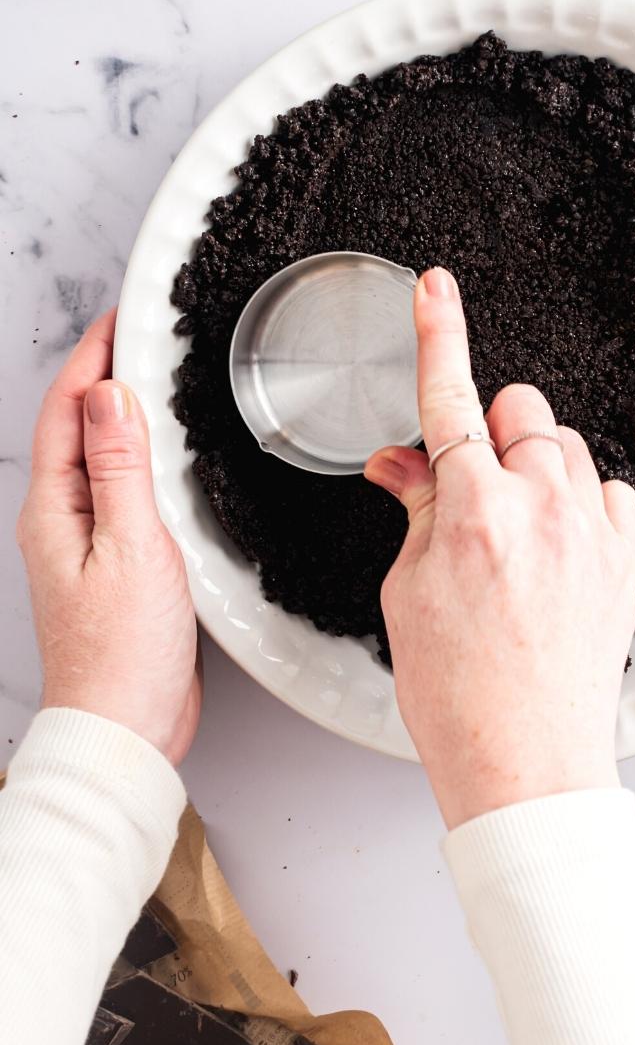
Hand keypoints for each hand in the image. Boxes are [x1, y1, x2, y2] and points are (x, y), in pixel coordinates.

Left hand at [17, 311, 199, 765]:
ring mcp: (85, 542)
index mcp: (55, 509)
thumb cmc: (124, 655)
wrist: (126, 728)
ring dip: (123, 412)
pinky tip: (169, 457)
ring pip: (100, 456)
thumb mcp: (131, 547)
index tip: (123, 316)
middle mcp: (61, 520)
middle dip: (105, 371)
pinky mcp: (113, 563)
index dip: (92, 355)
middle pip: (77, 425)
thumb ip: (121, 467)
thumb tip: (110, 394)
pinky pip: (122, 490)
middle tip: (144, 332)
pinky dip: (142, 457)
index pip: (67, 408)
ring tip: (158, 377)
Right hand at [365, 268, 634, 829]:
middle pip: (521, 408)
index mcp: (474, 512)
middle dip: (490, 426)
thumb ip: (415, 511)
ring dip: (535, 463)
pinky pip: (609, 491)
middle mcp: (542, 509)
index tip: (437, 288)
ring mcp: (593, 532)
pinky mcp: (627, 560)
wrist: (529, 764)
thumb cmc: (458, 694)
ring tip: (513, 525)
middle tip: (471, 479)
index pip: (447, 400)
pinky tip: (557, 544)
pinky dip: (581, 501)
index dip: (439, 333)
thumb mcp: (408, 595)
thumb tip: (401, 461)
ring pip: (567, 446)